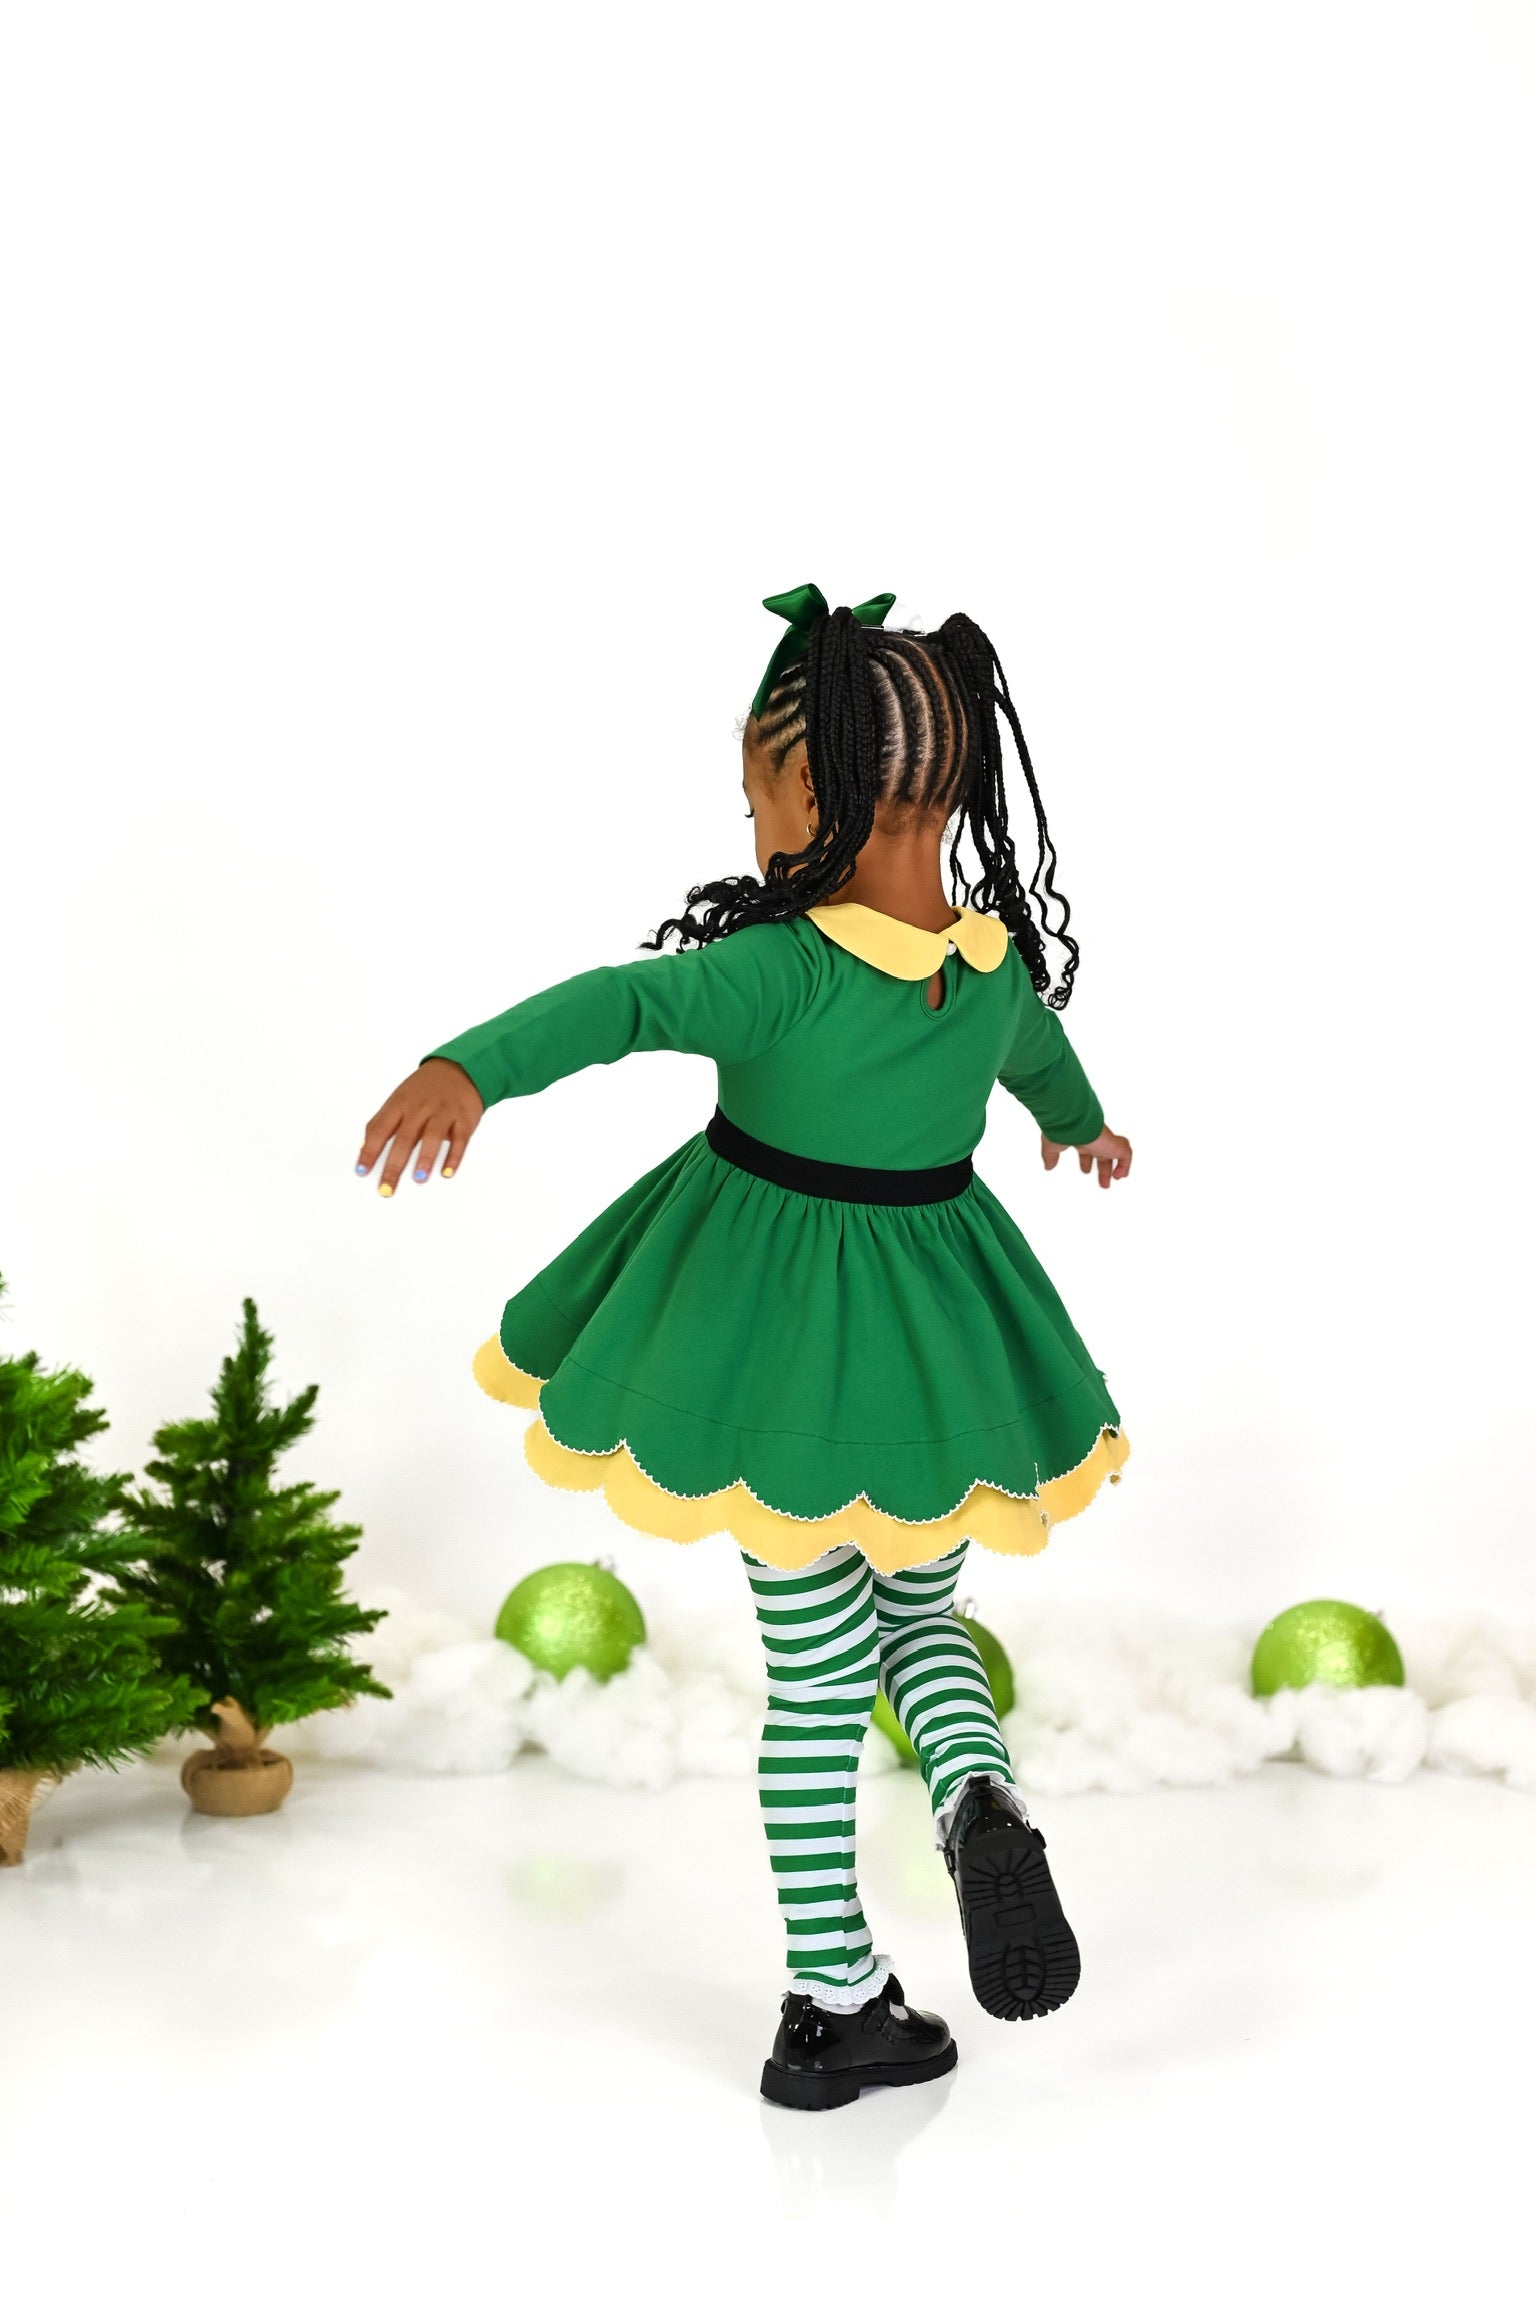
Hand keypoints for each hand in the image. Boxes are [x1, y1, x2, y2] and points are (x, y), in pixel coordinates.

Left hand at [356, 1059, 484, 1195]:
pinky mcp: (464, 1118)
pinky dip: (454, 1156)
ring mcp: (443, 1112)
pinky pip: (459, 1139)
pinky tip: (446, 1172)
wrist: (459, 1069)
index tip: (362, 1172)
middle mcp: (420, 1108)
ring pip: (433, 1136)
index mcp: (400, 1104)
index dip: (369, 1151)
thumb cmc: (424, 1090)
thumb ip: (383, 1123)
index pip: (379, 1128)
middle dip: (394, 1165)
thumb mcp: (399, 1100)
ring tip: (418, 1178)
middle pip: (405, 1137)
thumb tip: (364, 1151)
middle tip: (387, 1188)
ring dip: (425, 1158)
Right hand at [1042, 1126, 1131, 1189]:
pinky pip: (1127, 1155)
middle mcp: (1094, 1138)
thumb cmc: (1060, 1130)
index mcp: (1081, 1138)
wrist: (1071, 1120)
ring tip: (1116, 1179)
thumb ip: (1050, 1156)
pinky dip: (1125, 1166)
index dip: (1086, 1161)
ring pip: (1117, 1154)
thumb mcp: (1051, 1146)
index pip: (1087, 1150)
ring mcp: (1106, 1141)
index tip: (1085, 1170)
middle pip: (1103, 1155)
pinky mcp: (1115, 1145)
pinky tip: (1119, 1176)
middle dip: (1103, 1170)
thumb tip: (1048, 1167)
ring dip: (1117, 1168)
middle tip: (1103, 1183)